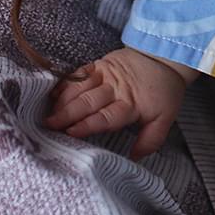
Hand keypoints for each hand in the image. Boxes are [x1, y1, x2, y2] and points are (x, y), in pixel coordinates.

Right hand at [45, 47, 190, 158]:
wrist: (163, 57)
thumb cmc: (163, 91)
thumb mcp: (165, 119)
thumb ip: (150, 140)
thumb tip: (133, 157)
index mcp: (131, 104)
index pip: (106, 117)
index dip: (87, 125)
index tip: (70, 133)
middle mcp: (115, 89)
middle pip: (88, 102)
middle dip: (67, 114)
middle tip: (49, 125)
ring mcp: (105, 74)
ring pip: (80, 87)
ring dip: (63, 100)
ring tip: (49, 113)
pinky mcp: (99, 64)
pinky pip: (79, 73)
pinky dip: (65, 83)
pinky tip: (53, 93)